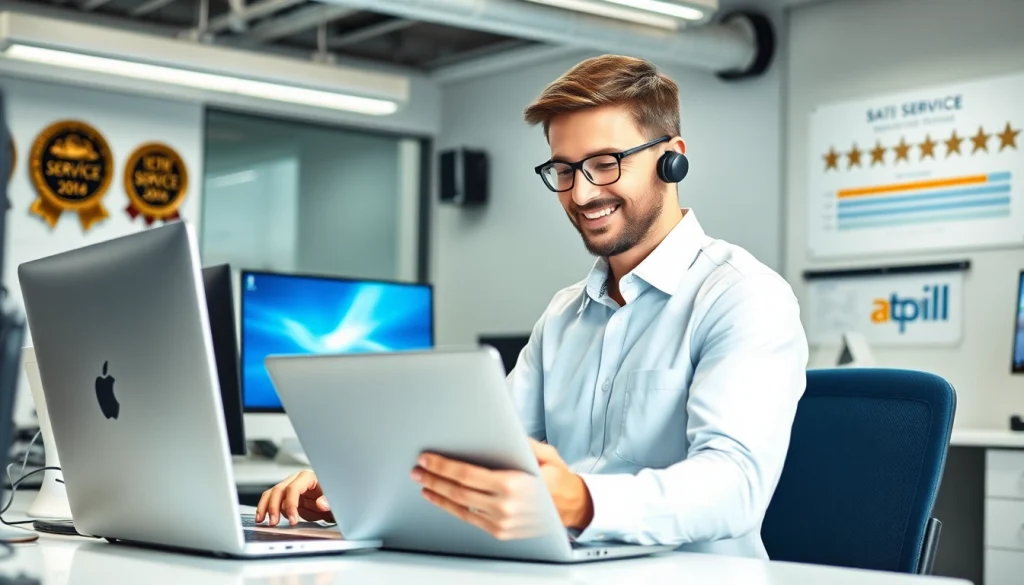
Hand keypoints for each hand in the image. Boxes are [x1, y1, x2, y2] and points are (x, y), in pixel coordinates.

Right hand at [255, 470, 333, 525]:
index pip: (293, 488)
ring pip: (271, 494)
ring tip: (262, 521)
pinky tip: (263, 518)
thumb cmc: (335, 496)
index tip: (292, 519)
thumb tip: (321, 503)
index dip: (290, 504)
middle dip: (274, 507)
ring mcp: (289, 488)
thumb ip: (328, 501)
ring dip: (265, 507)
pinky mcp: (285, 498)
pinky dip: (265, 509)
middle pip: (279, 490)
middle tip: (274, 523)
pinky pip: (272, 500)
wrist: (333, 501)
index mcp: (308, 477)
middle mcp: (296, 481)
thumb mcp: (336, 499)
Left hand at [412, 439, 592, 538]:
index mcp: (514, 483)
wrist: (571, 507)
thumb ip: (521, 442)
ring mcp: (502, 521)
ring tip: (423, 483)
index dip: (443, 466)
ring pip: (460, 506)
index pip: (467, 474)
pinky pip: (469, 518)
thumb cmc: (556, 478)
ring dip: (438, 493)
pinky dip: (451, 508)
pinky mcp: (500, 531)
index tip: (428, 458)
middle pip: (458, 491)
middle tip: (418, 469)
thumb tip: (500, 429)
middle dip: (434, 478)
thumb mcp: (544, 453)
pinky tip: (440, 499)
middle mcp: (506, 505)